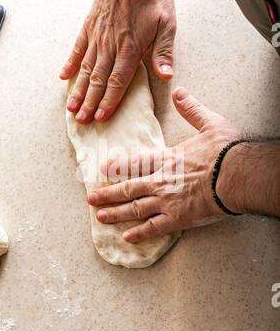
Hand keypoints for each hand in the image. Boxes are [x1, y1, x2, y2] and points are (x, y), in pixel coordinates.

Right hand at [60, 0, 175, 123]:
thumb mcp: (167, 24)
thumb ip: (164, 52)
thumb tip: (165, 76)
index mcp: (130, 49)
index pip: (118, 82)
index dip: (109, 101)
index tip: (101, 117)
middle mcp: (110, 46)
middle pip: (98, 80)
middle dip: (90, 103)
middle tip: (82, 120)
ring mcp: (97, 37)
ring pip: (85, 69)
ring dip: (78, 90)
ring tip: (70, 107)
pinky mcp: (89, 28)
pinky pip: (77, 49)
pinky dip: (70, 63)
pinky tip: (63, 77)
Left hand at [87, 88, 241, 242]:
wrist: (239, 176)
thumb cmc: (227, 151)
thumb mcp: (210, 123)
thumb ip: (192, 109)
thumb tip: (180, 93)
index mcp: (168, 159)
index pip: (135, 162)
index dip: (117, 166)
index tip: (103, 169)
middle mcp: (161, 181)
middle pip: (128, 188)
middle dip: (108, 194)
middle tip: (91, 199)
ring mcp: (167, 201)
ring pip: (135, 209)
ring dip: (116, 214)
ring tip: (100, 217)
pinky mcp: (178, 218)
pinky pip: (154, 227)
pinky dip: (139, 233)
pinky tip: (127, 237)